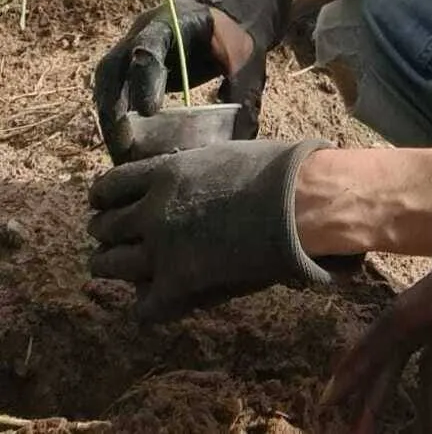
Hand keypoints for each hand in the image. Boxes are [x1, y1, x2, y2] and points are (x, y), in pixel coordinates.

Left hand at [88, 137, 344, 321]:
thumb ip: (189, 170)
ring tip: (122, 267)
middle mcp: (152, 210)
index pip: (109, 186)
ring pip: (108, 264)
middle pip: (103, 227)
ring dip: (111, 265)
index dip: (103, 197)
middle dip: (105, 232)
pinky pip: (141, 306)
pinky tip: (156, 299)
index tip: (107, 203)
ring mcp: (160, 250)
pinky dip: (145, 304)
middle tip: (115, 237)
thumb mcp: (219, 155)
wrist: (297, 204)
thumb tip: (180, 178)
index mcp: (164, 173)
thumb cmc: (272, 171)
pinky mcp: (176, 285)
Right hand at [92, 0, 291, 160]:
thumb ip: (241, 88)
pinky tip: (126, 146)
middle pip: (112, 68)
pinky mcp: (132, 67)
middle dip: (113, 109)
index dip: (145, 79)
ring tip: (121, 155)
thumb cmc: (237, 33)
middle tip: (122, 147)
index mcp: (173, 20)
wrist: (231, 12)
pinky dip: (117, 118)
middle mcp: (143, 32)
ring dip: (110, 119)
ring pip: (108, 83)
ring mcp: (132, 48)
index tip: (149, 112)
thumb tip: (241, 138)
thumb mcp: (245, 55)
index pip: (148, 46)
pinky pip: (114, 92)